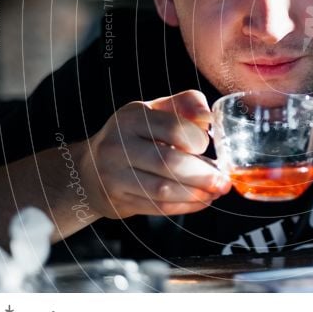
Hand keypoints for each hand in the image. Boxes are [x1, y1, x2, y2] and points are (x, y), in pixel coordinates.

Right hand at [78, 90, 230, 218]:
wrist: (89, 170)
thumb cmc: (132, 137)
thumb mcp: (152, 111)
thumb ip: (184, 104)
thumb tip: (208, 116)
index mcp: (131, 118)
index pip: (172, 128)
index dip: (197, 139)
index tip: (208, 146)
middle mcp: (118, 146)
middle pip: (168, 162)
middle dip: (203, 174)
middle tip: (223, 181)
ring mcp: (114, 176)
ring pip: (163, 189)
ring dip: (196, 193)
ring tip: (215, 192)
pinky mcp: (118, 201)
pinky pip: (158, 207)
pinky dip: (185, 206)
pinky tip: (201, 201)